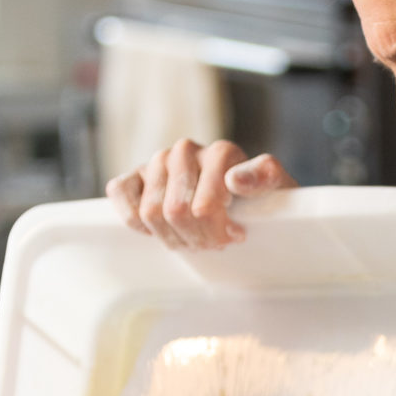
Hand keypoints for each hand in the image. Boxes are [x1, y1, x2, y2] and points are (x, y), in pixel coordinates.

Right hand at [105, 138, 296, 250]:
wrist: (238, 201)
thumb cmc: (257, 199)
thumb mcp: (275, 190)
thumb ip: (264, 177)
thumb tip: (234, 179)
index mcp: (220, 152)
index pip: (204, 206)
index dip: (218, 231)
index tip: (236, 236)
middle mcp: (186, 151)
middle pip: (176, 213)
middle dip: (196, 239)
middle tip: (213, 244)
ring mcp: (157, 161)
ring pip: (149, 212)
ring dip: (172, 237)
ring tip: (193, 239)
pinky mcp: (135, 174)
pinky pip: (120, 193)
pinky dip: (136, 220)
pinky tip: (159, 229)